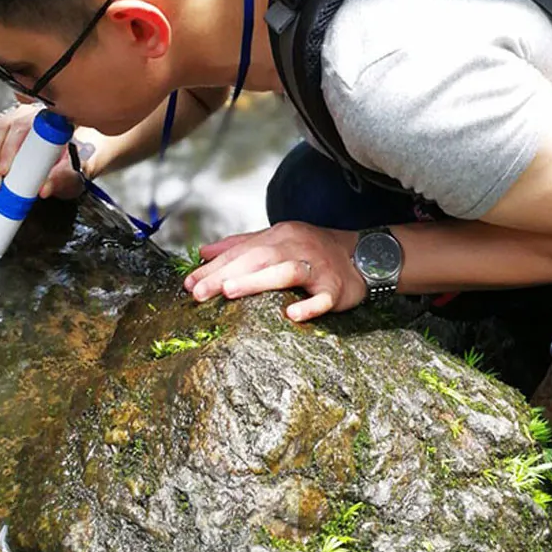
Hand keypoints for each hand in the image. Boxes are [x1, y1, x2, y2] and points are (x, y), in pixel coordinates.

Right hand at [0, 104, 92, 199]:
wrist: (70, 159)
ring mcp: (7, 121)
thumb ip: (63, 179)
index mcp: (48, 121)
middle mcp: (25, 116)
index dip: (10, 147)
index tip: (5, 170)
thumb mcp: (74, 174)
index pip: (24, 125)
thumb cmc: (71, 163)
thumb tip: (44, 189)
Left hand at [182, 221, 366, 321]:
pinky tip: (293, 315)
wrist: (363, 255)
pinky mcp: (336, 287)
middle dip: (227, 274)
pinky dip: (309, 306)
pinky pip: (322, 297)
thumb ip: (240, 245)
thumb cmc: (313, 250)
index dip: (215, 267)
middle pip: (258, 258)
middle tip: (198, 292)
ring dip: (258, 281)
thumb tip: (203, 252)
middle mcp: (296, 246)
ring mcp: (317, 266)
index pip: (242, 250)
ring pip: (286, 272)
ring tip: (230, 292)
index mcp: (280, 235)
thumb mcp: (277, 240)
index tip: (188, 283)